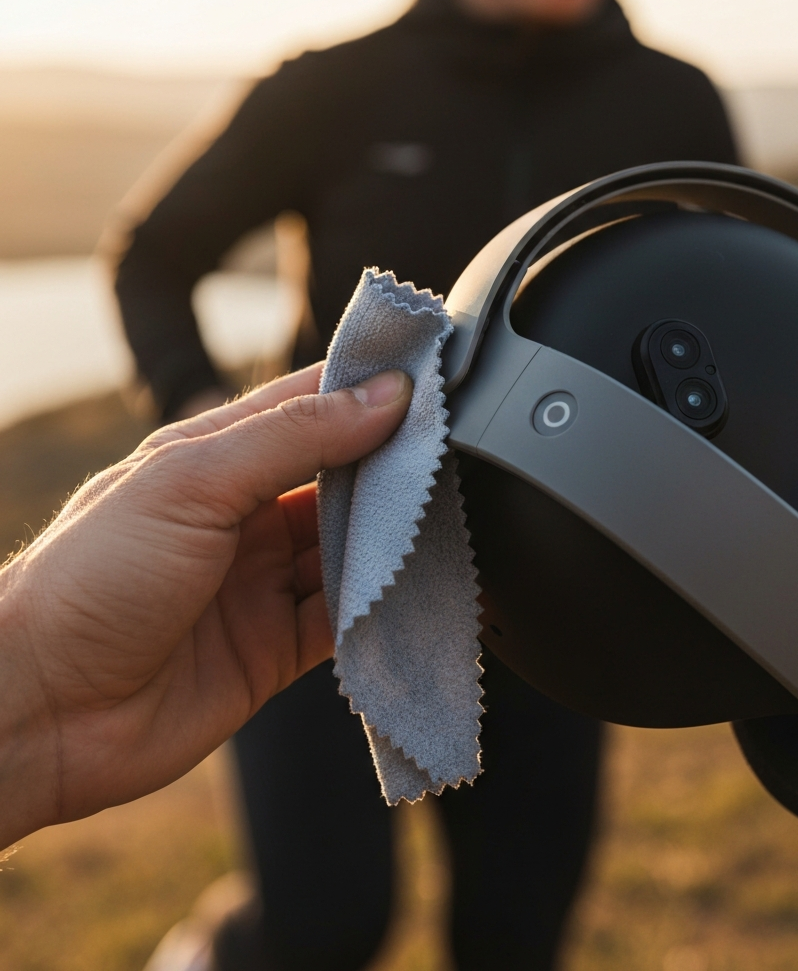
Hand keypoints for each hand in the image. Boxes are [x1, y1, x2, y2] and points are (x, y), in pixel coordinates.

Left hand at [0, 365, 410, 847]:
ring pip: (352, 547)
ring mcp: (261, 582)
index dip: (369, 391)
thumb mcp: (191, 482)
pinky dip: (384, 606)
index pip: (309, 406)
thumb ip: (292, 438)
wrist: (35, 714)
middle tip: (459, 456)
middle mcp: (244, 515)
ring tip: (455, 522)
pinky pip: (347, 618)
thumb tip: (384, 397)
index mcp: (215, 458)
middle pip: (341, 478)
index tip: (435, 380)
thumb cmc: (91, 579)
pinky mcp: (276, 647)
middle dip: (395, 467)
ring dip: (395, 537)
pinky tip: (421, 591)